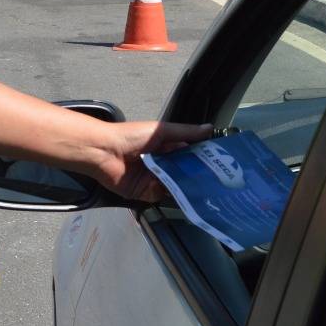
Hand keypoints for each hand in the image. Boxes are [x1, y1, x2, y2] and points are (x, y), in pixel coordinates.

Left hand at [86, 120, 212, 201]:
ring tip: (205, 192)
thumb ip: (185, 132)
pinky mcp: (144, 193)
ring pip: (175, 186)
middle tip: (217, 183)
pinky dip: (170, 196)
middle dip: (196, 177)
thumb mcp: (161, 131)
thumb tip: (210, 129)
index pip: (189, 155)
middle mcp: (161, 164)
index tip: (222, 165)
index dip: (203, 159)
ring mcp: (153, 179)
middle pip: (183, 173)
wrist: (104, 152)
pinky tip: (183, 197)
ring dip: (186, 188)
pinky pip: (161, 196)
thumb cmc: (132, 136)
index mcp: (166, 147)